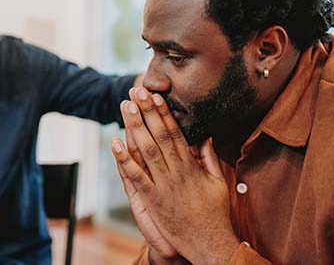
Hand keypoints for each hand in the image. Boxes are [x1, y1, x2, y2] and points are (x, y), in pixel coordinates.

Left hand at [111, 87, 238, 264]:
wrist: (210, 243)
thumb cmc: (215, 214)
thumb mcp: (218, 182)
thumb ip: (209, 158)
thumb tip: (204, 136)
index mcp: (191, 166)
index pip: (175, 133)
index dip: (163, 113)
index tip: (155, 95)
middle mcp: (176, 172)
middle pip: (158, 135)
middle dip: (146, 112)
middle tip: (136, 91)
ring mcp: (163, 186)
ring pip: (146, 151)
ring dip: (134, 127)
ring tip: (125, 106)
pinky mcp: (152, 201)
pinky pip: (135, 177)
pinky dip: (124, 160)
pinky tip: (115, 143)